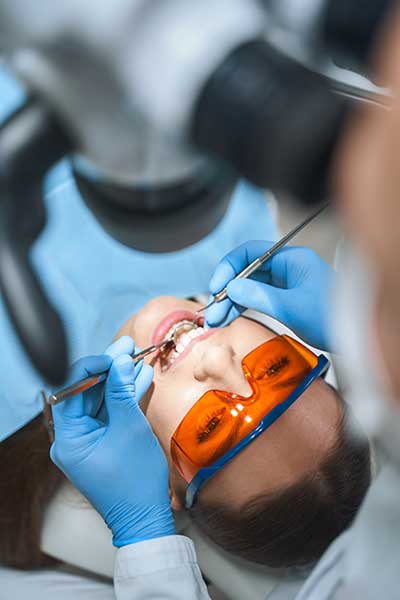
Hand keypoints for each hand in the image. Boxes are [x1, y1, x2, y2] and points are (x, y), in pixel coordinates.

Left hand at [50, 336, 174, 545]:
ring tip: (138, 356)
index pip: (71, 389)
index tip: (114, 355)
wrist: (145, 517)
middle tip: (128, 347)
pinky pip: (111, 413)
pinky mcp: (103, 442)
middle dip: (110, 369)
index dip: (92, 367)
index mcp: (68, 437)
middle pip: (87, 392)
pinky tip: (139, 378)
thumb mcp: (130, 428)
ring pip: (101, 400)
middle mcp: (72, 437)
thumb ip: (122, 392)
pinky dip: (124, 398)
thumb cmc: (134, 481)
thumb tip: (121, 361)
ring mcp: (88, 440)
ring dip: (120, 380)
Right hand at [206, 241, 334, 349]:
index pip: (251, 252)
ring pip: (250, 287)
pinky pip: (258, 298)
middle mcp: (287, 267)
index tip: (217, 286)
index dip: (229, 267)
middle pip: (247, 271)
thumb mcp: (291, 307)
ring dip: (231, 302)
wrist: (355, 338)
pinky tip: (229, 317)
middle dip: (227, 289)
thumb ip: (258, 296)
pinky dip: (243, 307)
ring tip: (216, 320)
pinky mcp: (286, 298)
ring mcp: (286, 283)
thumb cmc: (331, 318)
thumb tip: (231, 288)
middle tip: (213, 310)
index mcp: (292, 259)